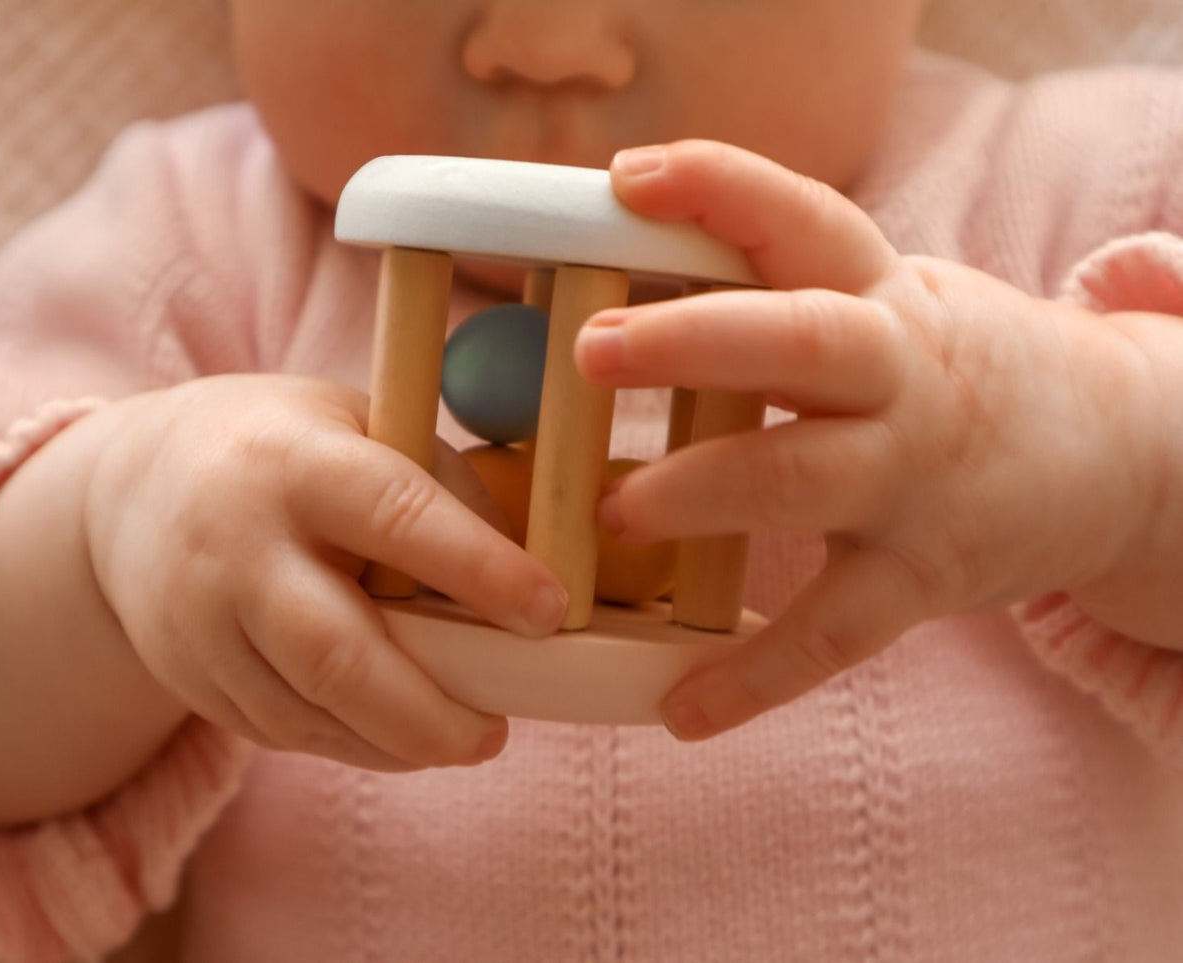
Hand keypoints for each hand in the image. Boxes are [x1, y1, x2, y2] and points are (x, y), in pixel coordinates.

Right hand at [83, 374, 567, 769]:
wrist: (132, 487)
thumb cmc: (282, 449)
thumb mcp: (357, 427)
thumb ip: (438, 488)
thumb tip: (529, 577)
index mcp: (293, 462)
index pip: (397, 517)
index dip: (480, 570)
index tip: (551, 613)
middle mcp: (236, 543)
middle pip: (336, 654)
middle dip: (429, 713)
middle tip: (497, 733)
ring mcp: (199, 619)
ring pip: (307, 712)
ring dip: (396, 743)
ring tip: (460, 738)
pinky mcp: (187, 674)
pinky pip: (279, 730)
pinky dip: (350, 743)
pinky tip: (394, 734)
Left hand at [575, 141, 1166, 739]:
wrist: (1117, 452)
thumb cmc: (955, 370)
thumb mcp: (890, 308)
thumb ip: (781, 301)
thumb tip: (617, 301)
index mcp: (882, 296)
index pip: (800, 221)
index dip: (716, 190)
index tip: (627, 176)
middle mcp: (901, 376)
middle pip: (798, 342)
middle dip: (694, 340)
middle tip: (593, 347)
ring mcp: (914, 479)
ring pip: (802, 480)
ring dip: (701, 490)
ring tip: (613, 511)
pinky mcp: (924, 576)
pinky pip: (832, 633)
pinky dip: (754, 676)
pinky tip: (680, 711)